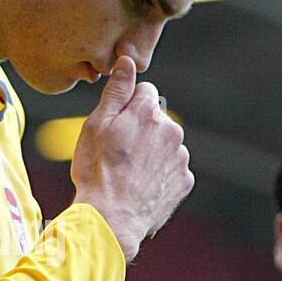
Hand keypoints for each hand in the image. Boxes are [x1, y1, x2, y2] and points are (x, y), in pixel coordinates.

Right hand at [70, 56, 193, 260]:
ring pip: (165, 145)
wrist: (111, 219)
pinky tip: (139, 187)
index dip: (127, 106)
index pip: (144, 91)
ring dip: (151, 153)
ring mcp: (180, 158)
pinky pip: (172, 170)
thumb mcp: (96, 126)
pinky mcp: (184, 181)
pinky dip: (158, 175)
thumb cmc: (97, 172)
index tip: (115, 125)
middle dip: (141, 130)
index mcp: (149, 112)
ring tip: (128, 174)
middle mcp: (171, 130)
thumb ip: (117, 91)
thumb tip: (127, 61)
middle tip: (118, 153)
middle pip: (156, 119)